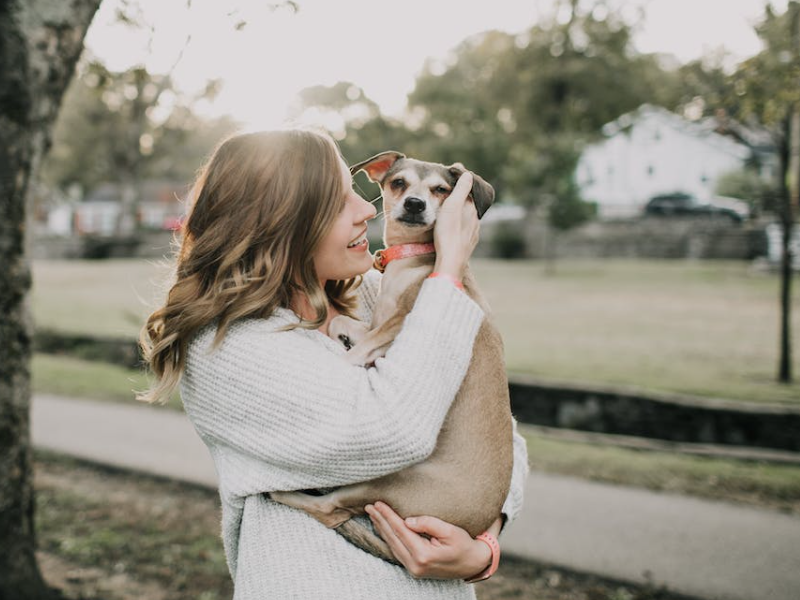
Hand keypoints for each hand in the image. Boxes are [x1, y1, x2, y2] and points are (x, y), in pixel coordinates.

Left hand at [365, 501, 496, 579]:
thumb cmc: (464, 545)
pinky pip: (397, 551)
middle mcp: (415, 565)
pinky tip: (383, 529)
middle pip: (393, 538)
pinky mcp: (414, 569)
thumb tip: (408, 520)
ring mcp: (414, 569)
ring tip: (373, 515)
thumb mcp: (450, 531)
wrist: (473, 564)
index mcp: (423, 555)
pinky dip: (389, 538)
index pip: (400, 530)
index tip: (378, 503)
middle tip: (369, 506)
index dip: (388, 515)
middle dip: (380, 521)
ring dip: (382, 529)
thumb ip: (429, 523)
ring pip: (392, 545)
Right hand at [433, 172, 479, 280]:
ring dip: (461, 214)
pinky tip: (454, 229)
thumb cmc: (448, 232)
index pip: (469, 191)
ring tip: (450, 212)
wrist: (451, 260)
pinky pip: (465, 231)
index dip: (461, 185)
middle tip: (449, 195)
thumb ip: (461, 189)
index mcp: (472, 208)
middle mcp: (476, 220)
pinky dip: (460, 226)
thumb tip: (468, 174)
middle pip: (469, 205)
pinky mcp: (468, 244)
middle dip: (461, 200)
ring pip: (468, 219)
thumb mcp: (452, 206)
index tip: (452, 179)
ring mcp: (473, 233)